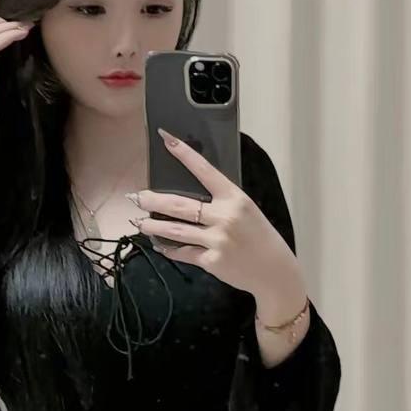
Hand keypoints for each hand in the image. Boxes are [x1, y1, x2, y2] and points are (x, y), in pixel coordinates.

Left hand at [130, 128, 301, 299]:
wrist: (274, 270)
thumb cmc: (260, 237)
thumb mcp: (246, 211)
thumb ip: (222, 202)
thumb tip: (189, 197)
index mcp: (235, 198)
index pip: (205, 170)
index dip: (184, 153)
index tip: (166, 139)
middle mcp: (224, 217)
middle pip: (179, 204)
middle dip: (153, 200)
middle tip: (137, 197)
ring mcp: (217, 240)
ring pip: (175, 230)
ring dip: (152, 226)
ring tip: (139, 222)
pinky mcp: (211, 260)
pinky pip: (183, 252)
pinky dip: (169, 249)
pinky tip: (159, 245)